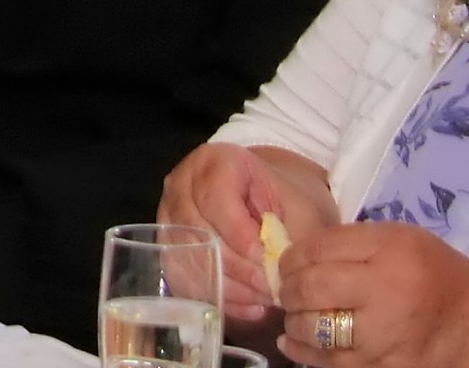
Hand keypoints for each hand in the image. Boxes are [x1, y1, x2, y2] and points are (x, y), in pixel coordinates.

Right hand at [159, 142, 291, 321]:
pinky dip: (217, 298)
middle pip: (198, 232)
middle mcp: (182, 183)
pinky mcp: (167, 245)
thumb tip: (274, 275)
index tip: (267, 261)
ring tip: (263, 301)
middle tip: (270, 290)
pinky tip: (249, 307)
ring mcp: (168, 215)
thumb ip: (290, 239)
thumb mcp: (301, 210)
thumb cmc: (289, 202)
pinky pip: (184, 278)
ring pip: (188, 258)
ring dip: (228, 287)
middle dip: (237, 268)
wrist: (272, 201)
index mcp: (216, 161)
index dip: (240, 235)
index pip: (215, 200)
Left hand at [275, 221, 468, 367]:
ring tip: (294, 316)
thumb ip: (353, 243)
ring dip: (294, 322)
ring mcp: (385, 337)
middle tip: (286, 290)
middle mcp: (386, 293)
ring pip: (315, 329)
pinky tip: (294, 344)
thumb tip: (299, 255)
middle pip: (312, 288)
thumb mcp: (403, 240)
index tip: (286, 263)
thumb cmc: (442, 277)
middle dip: (288, 289)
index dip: (292, 257)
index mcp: (392, 252)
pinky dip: (306, 353)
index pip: (318, 249)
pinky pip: (332, 362)